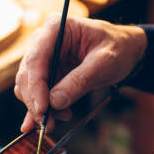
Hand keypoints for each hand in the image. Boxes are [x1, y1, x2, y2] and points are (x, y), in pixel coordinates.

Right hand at [15, 15, 146, 132]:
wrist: (126, 51)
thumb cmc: (118, 48)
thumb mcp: (105, 63)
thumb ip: (80, 80)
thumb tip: (55, 101)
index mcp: (56, 28)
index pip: (36, 59)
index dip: (35, 86)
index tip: (42, 109)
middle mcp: (44, 41)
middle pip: (27, 75)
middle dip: (36, 102)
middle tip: (48, 123)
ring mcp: (44, 58)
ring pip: (29, 88)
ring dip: (40, 108)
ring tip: (60, 119)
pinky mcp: (48, 74)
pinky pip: (37, 94)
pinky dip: (40, 110)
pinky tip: (41, 125)